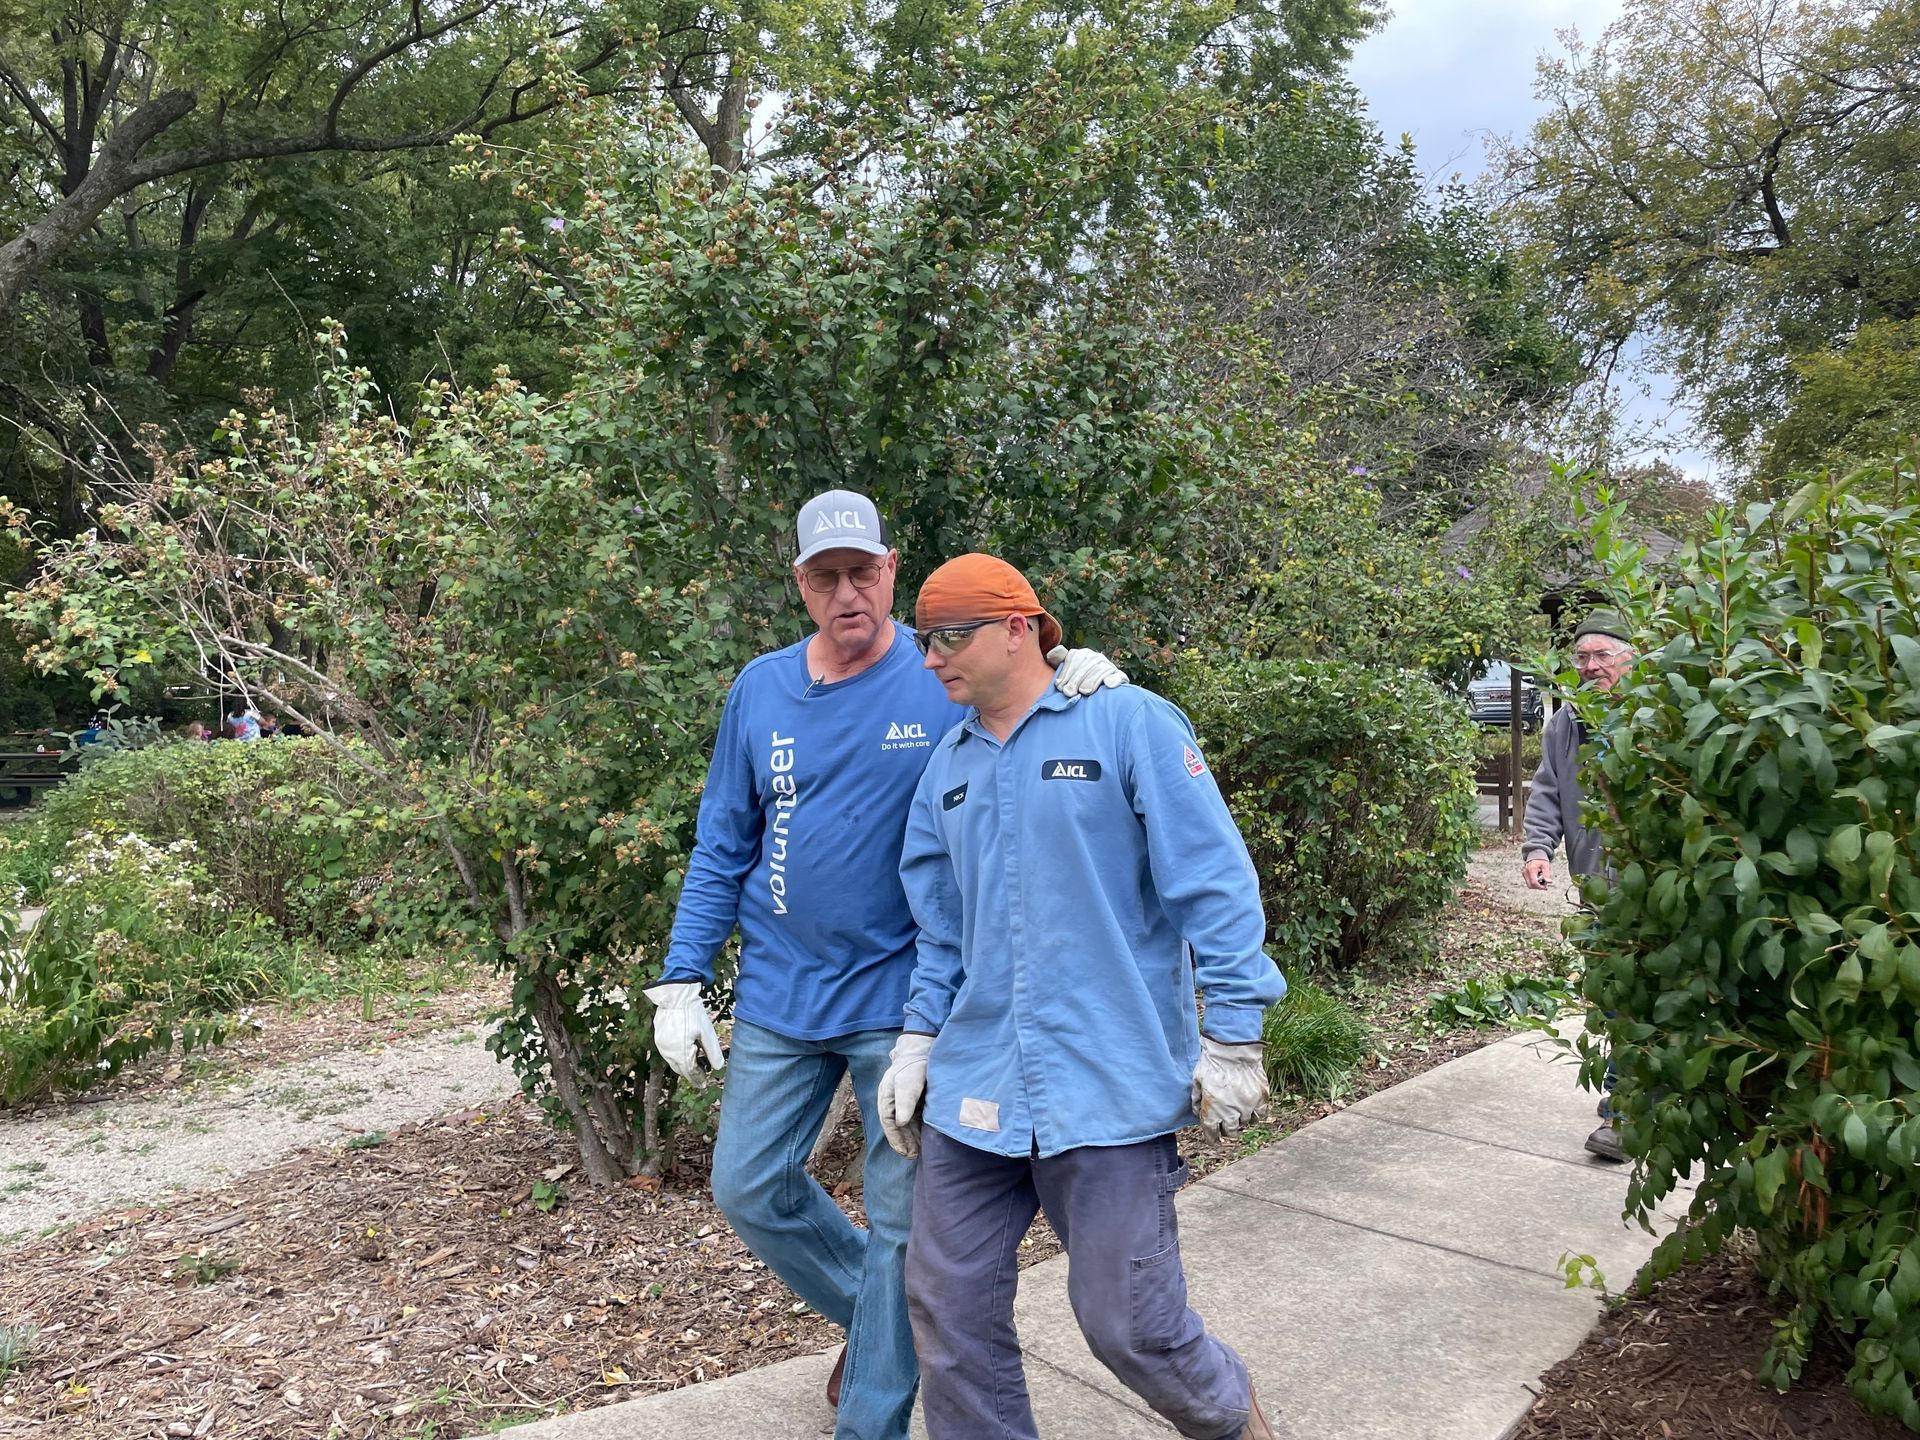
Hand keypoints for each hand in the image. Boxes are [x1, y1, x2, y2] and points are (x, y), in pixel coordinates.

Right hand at [642, 982, 723, 1081]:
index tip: (704, 1084)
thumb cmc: (693, 1014)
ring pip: (673, 1062)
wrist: (675, 997)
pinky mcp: (658, 1038)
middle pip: (681, 1069)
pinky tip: (683, 1052)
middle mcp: (669, 1053)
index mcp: (682, 1053)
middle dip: (691, 1074)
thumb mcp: (707, 1033)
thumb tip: (718, 1068)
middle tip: (700, 1078)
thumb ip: (712, 1052)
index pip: (690, 1072)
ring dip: (683, 1065)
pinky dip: (676, 1056)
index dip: (698, 1079)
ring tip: (693, 1065)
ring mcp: (661, 1046)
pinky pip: (668, 1053)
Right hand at [877, 1032, 935, 1157]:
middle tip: (913, 1156)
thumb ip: (904, 1102)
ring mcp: (902, 1100)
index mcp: (886, 1098)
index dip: (896, 1140)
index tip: (905, 1153)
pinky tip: (924, 1138)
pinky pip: (913, 1118)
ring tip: (919, 1152)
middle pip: (897, 1127)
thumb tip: (900, 1123)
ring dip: (911, 1137)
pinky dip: (917, 1129)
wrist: (922, 1049)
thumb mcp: (908, 1083)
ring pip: (905, 1124)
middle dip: (904, 1142)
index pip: (889, 1124)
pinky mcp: (913, 1099)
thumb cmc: (913, 1065)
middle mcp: (892, 1101)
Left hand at [1047, 645, 1126, 696]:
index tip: (1059, 686)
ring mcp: (1109, 666)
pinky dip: (1114, 679)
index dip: (1066, 673)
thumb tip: (1052, 654)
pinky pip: (1118, 676)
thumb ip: (1058, 661)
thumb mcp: (1065, 671)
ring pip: (1101, 669)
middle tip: (1069, 693)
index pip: (1074, 658)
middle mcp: (1096, 657)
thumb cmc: (1075, 682)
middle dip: (1076, 679)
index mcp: (1082, 654)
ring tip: (1084, 692)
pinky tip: (1108, 684)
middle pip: (1086, 665)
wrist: (1097, 692)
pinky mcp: (1119, 677)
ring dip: (1092, 681)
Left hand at [1191, 1035, 1268, 1139]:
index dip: (1212, 1139)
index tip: (1213, 1140)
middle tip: (1225, 1122)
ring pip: (1245, 1124)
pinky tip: (1249, 1109)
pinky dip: (1255, 1115)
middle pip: (1230, 1132)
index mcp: (1213, 1109)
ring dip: (1240, 1120)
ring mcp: (1248, 1105)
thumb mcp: (1197, 1080)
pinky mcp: (1261, 1098)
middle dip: (1226, 1129)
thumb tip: (1198, 1113)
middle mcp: (1231, 1112)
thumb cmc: (1212, 1062)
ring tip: (1236, 1111)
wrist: (1233, 1047)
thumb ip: (1197, 1099)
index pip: (1212, 1133)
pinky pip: (1260, 1115)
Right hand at [1522, 856, 1551, 888]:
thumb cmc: (1541, 860)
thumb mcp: (1546, 865)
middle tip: (1545, 884)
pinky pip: (1528, 882)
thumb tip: (1549, 882)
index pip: (1534, 882)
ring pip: (1529, 885)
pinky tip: (1539, 880)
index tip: (1545, 887)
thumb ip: (1547, 874)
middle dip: (1538, 887)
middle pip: (1530, 885)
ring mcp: (1524, 874)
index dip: (1540, 887)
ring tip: (1542, 881)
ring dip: (1536, 886)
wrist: (1535, 855)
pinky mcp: (1524, 875)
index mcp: (1531, 869)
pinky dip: (1534, 883)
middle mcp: (1526, 872)